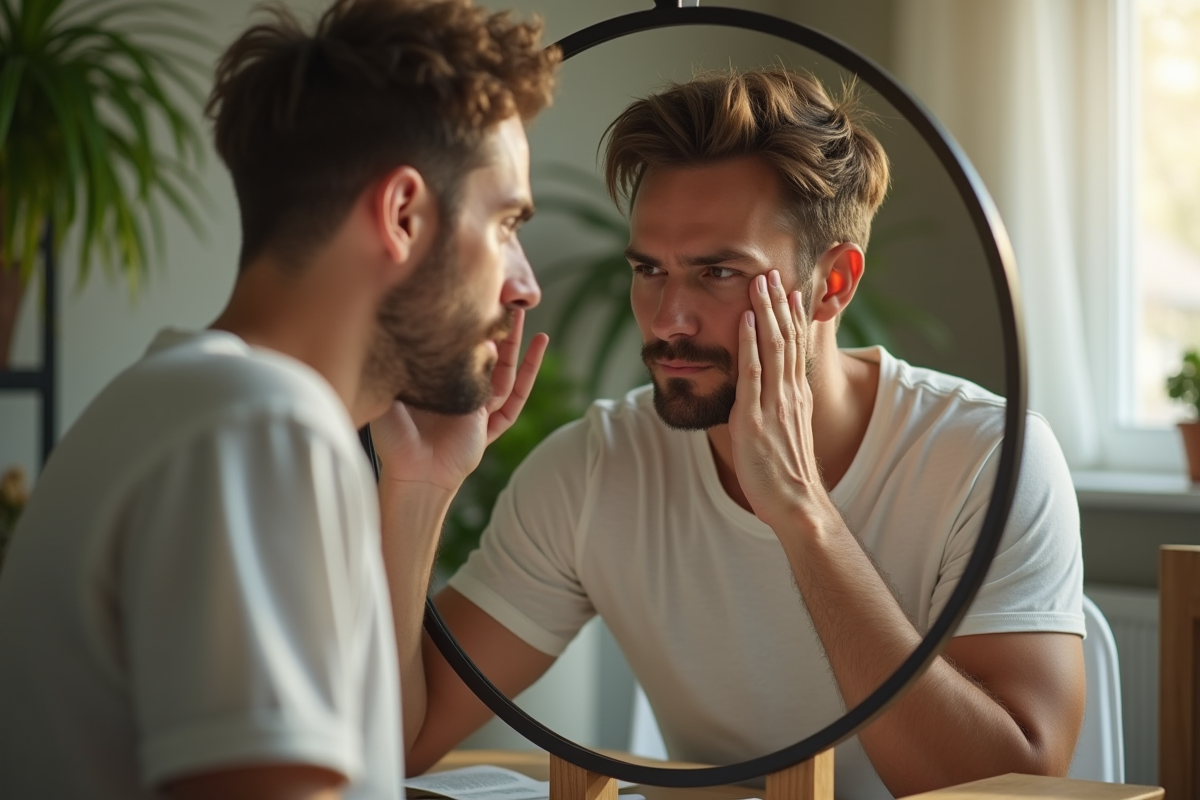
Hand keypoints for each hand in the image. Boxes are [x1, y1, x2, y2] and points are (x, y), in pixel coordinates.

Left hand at [369, 308, 548, 494]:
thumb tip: (401, 321)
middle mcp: (459, 391)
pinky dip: (528, 371)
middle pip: (483, 351)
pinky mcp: (493, 422)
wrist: (413, 475)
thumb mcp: (390, 389)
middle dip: (493, 324)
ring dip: (514, 341)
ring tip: (523, 310)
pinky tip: (540, 345)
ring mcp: (478, 407)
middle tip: (500, 293)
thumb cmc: (394, 439)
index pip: (454, 345)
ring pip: (503, 368)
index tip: (471, 293)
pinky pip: (516, 395)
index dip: (464, 322)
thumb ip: (399, 360)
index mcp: (434, 383)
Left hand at [729, 269, 829, 529]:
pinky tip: (743, 318)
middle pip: (786, 338)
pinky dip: (748, 341)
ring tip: (760, 282)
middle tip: (771, 272)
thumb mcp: (787, 433)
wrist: (796, 503)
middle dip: (778, 304)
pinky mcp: (757, 416)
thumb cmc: (786, 475)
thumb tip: (771, 399)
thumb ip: (780, 410)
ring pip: (772, 346)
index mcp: (796, 396)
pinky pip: (753, 371)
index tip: (788, 290)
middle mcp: (789, 393)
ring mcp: (774, 402)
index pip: (796, 347)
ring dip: (765, 311)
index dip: (792, 317)